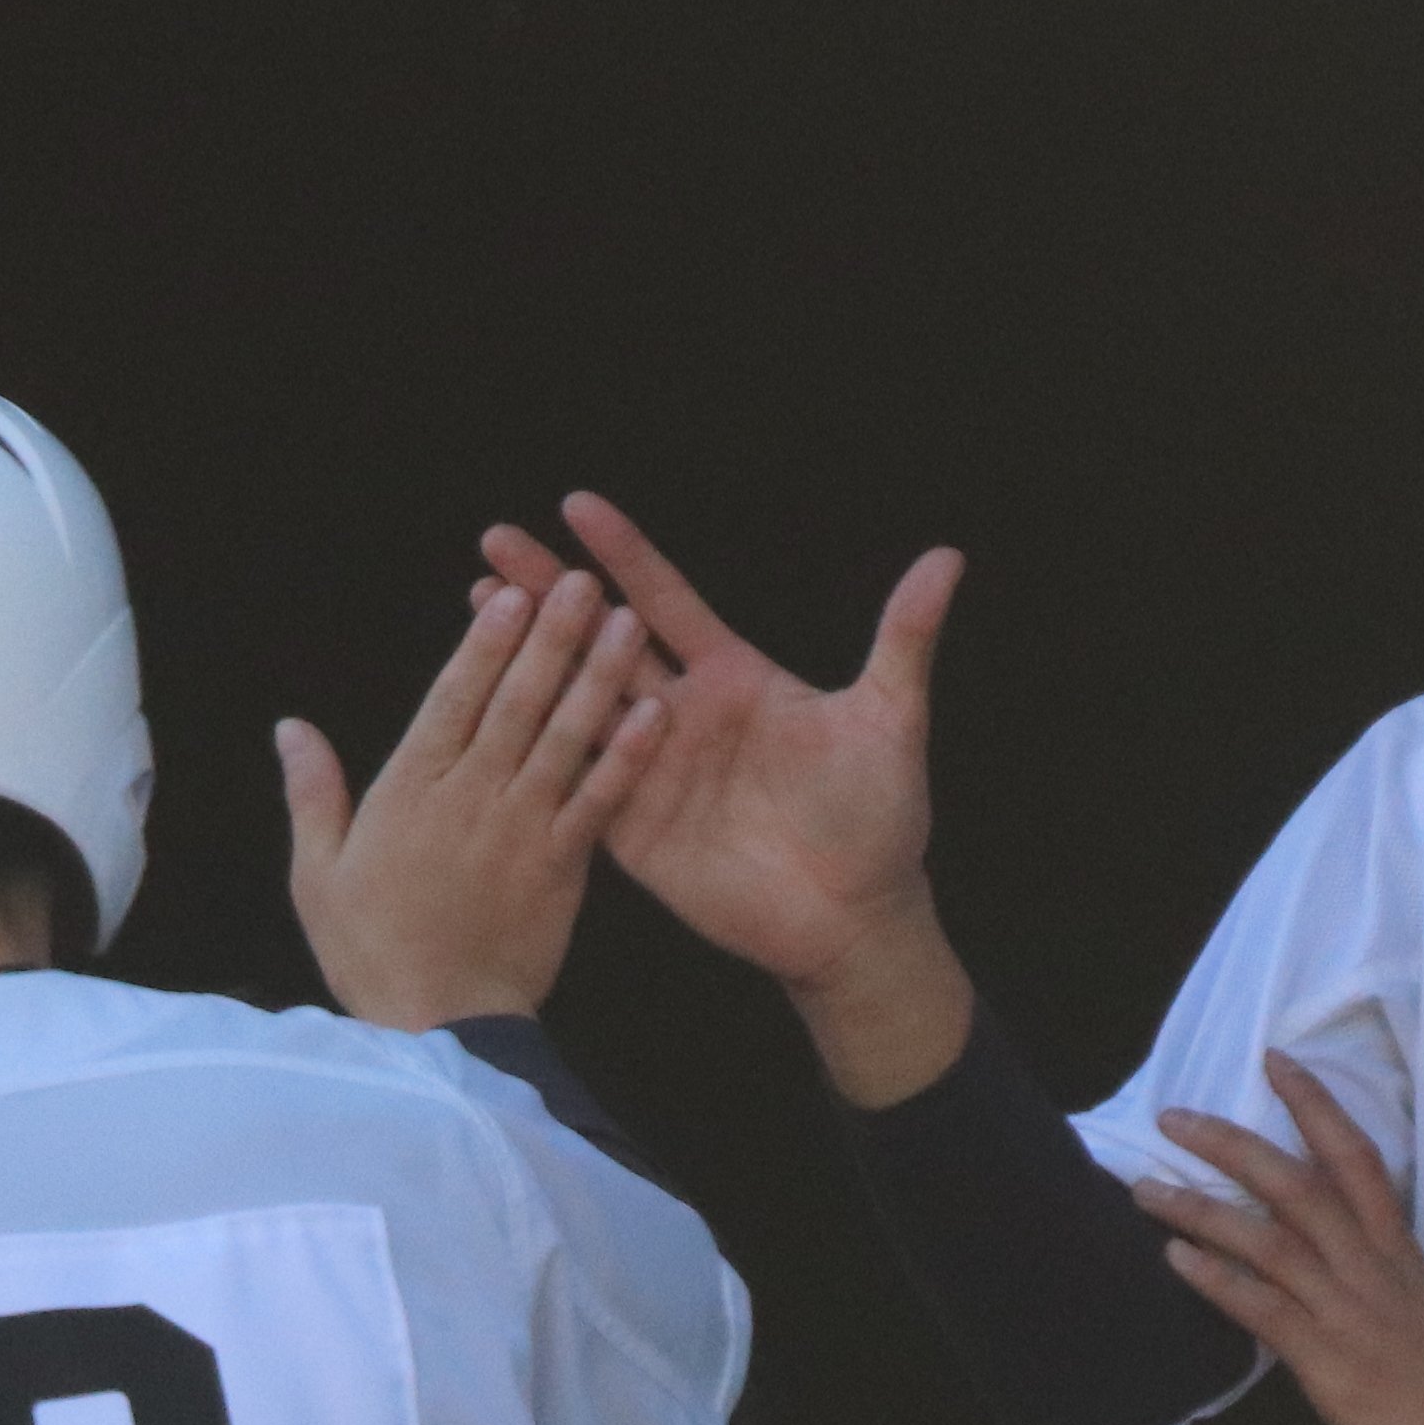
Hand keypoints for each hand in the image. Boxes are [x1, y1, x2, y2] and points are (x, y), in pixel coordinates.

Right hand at [280, 567, 662, 1029]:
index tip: (509, 594)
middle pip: (516, 702)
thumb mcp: (317, 873)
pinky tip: (654, 712)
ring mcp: (520, 830)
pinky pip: (600, 801)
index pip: (451, 699)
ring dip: (597, 675)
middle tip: (582, 582)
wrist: (438, 1026)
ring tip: (625, 621)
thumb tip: (290, 725)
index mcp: (408, 791)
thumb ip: (312, 793)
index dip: (485, 644)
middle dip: (551, 637)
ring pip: (563, 738)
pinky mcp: (562, 868)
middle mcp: (469, 798)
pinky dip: (627, 755)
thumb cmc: (370, 951)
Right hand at [485, 495, 975, 1102]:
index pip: (665, 600)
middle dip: (548, 591)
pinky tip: (499, 709)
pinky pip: (582, 780)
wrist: (855, 919)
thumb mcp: (888, 721)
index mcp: (733, 678)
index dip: (623, 554)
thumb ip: (903, 640)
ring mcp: (652, 771)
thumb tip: (947, 558)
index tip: (575, 504)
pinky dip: (544, 747)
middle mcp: (683, 715)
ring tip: (476, 608)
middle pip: (602, 640)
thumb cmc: (878, 820)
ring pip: (577, 703)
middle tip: (492, 541)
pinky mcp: (634, 830)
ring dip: (528, 660)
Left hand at [1134, 1057, 1423, 1424]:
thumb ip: (1389, 1306)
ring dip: (1201, 1208)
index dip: (1316, 1108)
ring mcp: (1353, 1314)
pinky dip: (1217, 1279)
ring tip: (1145, 1187)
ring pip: (1269, 1238)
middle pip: (1299, 1184)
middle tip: (1175, 1115)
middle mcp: (1375, 1273)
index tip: (1277, 1064)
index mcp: (1404, 1259)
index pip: (1359, 1160)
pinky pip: (1266, 1309)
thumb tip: (1347, 1305)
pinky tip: (1176, 1258)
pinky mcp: (1334, 1364)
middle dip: (1233, 1143)